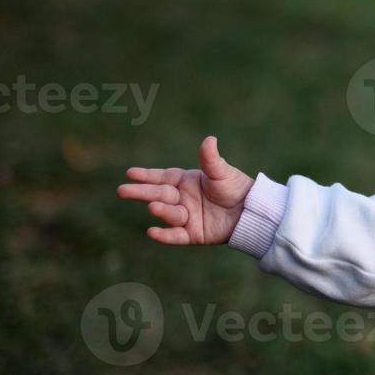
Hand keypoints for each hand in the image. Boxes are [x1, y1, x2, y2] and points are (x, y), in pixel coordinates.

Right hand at [117, 137, 253, 244]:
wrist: (251, 211)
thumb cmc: (236, 188)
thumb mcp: (222, 172)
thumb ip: (211, 159)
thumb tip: (209, 139)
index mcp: (185, 181)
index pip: (162, 178)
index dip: (147, 175)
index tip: (130, 173)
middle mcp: (181, 199)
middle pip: (158, 195)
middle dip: (141, 192)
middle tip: (122, 190)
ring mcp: (186, 217)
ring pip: (168, 213)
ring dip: (159, 210)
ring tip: (152, 206)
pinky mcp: (192, 234)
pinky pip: (175, 236)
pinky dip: (164, 235)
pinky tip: (152, 232)